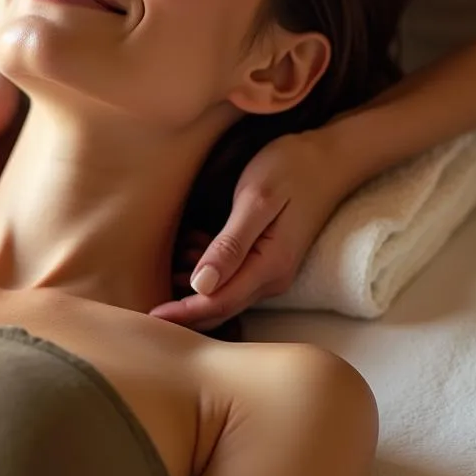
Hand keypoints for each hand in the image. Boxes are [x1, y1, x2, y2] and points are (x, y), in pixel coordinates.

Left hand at [150, 130, 355, 330]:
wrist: (329, 157)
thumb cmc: (291, 169)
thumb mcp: (256, 200)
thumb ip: (230, 244)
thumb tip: (201, 285)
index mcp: (269, 267)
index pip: (218, 304)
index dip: (182, 314)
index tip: (149, 317)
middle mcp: (272, 278)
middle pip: (220, 308)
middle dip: (183, 307)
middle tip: (146, 293)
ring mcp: (272, 271)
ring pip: (223, 294)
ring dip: (192, 284)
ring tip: (172, 253)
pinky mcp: (268, 260)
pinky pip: (231, 279)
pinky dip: (205, 270)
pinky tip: (193, 242)